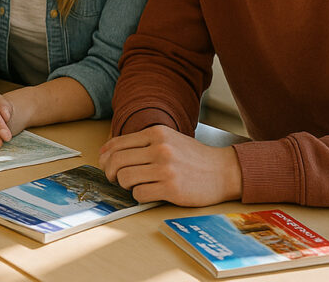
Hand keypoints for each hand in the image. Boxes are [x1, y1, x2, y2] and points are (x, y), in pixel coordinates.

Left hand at [98, 124, 242, 206]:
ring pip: (126, 178)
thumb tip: (106, 151)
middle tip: (115, 178)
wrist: (224, 171)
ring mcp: (166, 168)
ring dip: (126, 185)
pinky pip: (140, 194)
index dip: (105, 156)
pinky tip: (149, 193)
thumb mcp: (168, 139)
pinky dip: (139, 196)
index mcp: (157, 133)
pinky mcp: (171, 188)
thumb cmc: (193, 157)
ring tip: (135, 185)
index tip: (104, 164)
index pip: (117, 144)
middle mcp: (160, 148)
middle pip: (117, 161)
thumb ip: (141, 143)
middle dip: (111, 172)